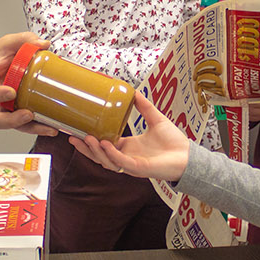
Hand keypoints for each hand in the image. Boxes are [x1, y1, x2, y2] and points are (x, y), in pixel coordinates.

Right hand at [0, 32, 57, 134]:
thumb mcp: (5, 44)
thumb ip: (22, 40)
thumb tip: (43, 44)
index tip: (11, 92)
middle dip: (12, 121)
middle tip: (27, 115)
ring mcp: (1, 110)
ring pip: (10, 126)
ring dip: (30, 128)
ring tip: (48, 127)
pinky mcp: (13, 113)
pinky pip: (23, 125)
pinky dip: (37, 127)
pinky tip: (52, 125)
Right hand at [68, 94, 190, 181]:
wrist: (188, 155)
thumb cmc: (173, 142)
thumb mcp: (155, 119)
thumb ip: (144, 107)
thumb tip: (134, 92)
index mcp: (127, 147)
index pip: (103, 145)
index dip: (89, 140)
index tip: (77, 130)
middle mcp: (126, 157)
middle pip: (99, 155)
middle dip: (85, 148)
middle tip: (72, 137)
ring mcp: (131, 164)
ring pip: (107, 161)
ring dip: (95, 151)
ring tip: (87, 138)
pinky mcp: (138, 168)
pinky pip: (121, 162)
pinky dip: (112, 153)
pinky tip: (105, 144)